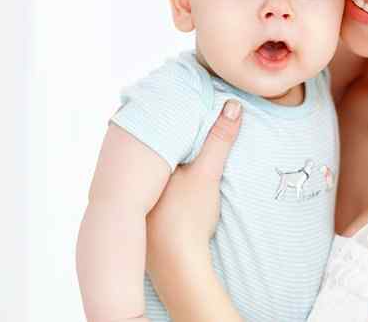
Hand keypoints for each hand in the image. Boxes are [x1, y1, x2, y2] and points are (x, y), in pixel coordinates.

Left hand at [145, 100, 241, 277]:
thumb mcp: (208, 174)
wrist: (177, 264)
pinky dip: (152, 185)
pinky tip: (163, 186)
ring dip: (152, 163)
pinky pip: (145, 193)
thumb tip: (234, 106)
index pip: (152, 132)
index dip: (161, 118)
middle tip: (168, 117)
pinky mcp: (140, 220)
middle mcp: (134, 182)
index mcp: (146, 165)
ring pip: (143, 174)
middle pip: (145, 151)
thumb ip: (219, 140)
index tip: (169, 103)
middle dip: (156, 138)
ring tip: (165, 146)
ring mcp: (135, 203)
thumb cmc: (188, 218)